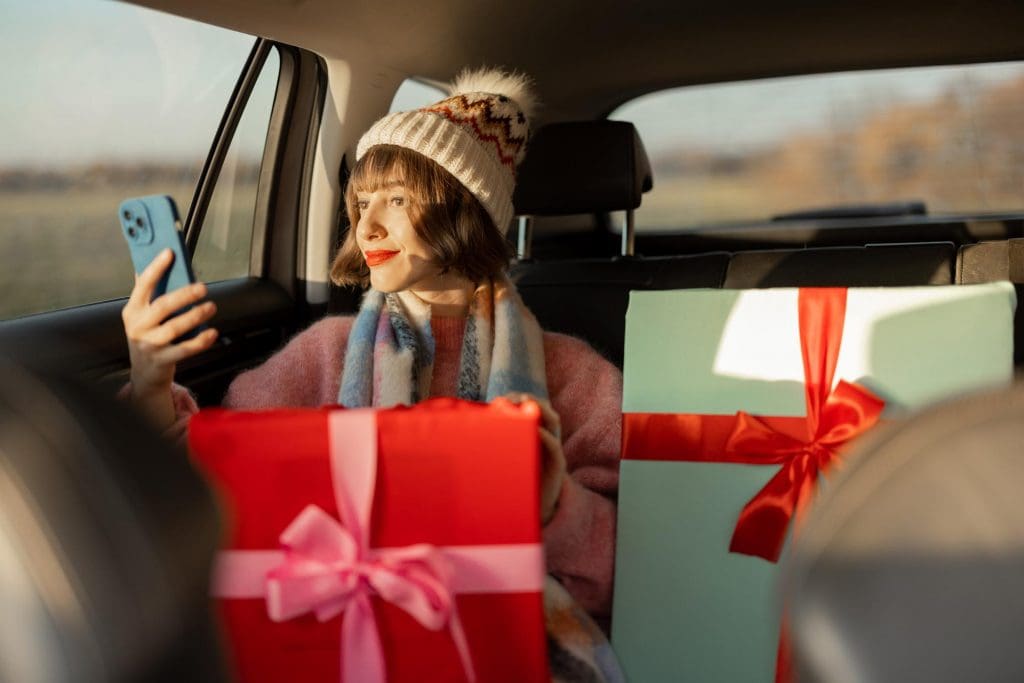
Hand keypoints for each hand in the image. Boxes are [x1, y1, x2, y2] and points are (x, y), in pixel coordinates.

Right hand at [121, 248, 217, 424]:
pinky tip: (212, 332)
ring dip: (195, 315)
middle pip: (162, 306)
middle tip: (203, 287)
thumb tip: (156, 259)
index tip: (170, 253)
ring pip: (174, 328)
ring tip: (211, 306)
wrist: (144, 374)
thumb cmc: (148, 337)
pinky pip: (184, 349)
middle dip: (184, 295)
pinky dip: (200, 341)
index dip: (156, 268)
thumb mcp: (142, 316)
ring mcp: (148, 345)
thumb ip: (149, 292)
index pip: (143, 285)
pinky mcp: (161, 361)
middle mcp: (138, 326)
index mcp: (132, 310)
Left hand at [497, 393, 566, 524]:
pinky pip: (555, 445)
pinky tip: (534, 431)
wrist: (530, 512)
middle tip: (510, 399)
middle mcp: (545, 438)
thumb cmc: (512, 484)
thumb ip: (491, 447)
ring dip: (540, 409)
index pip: (529, 408)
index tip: (499, 401)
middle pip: (542, 409)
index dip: (516, 400)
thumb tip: (461, 434)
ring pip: (553, 421)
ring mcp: (553, 450)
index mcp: (531, 434)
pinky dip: (545, 436)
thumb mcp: (500, 461)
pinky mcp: (558, 465)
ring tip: (524, 403)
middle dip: (527, 400)